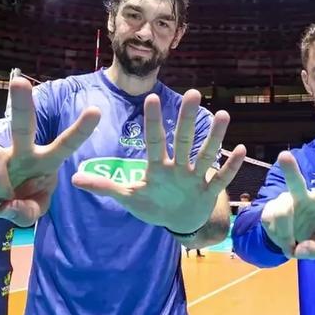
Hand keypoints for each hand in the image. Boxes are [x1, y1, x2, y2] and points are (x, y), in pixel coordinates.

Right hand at [0, 77, 100, 225]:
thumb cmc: (16, 198)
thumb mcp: (31, 210)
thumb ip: (29, 211)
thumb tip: (8, 204)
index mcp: (43, 160)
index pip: (64, 145)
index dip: (80, 130)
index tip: (95, 110)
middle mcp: (21, 153)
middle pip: (21, 126)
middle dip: (20, 103)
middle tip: (19, 81)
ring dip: (1, 193)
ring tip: (2, 200)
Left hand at [71, 89, 246, 233]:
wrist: (178, 221)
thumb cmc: (153, 205)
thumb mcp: (128, 198)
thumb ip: (105, 187)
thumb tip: (73, 179)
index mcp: (158, 167)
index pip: (155, 141)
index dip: (153, 121)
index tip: (151, 97)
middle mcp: (178, 167)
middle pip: (183, 140)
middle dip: (186, 119)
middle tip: (193, 93)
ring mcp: (195, 178)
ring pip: (205, 154)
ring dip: (214, 137)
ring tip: (224, 115)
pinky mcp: (208, 192)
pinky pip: (221, 178)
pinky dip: (230, 166)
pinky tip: (241, 149)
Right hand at [261, 144, 314, 259]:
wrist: (286, 238)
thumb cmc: (310, 234)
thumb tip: (300, 248)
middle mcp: (302, 197)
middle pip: (296, 183)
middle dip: (290, 170)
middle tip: (283, 156)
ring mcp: (283, 203)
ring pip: (283, 217)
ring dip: (289, 236)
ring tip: (293, 241)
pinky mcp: (268, 212)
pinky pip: (275, 230)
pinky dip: (283, 243)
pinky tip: (285, 239)